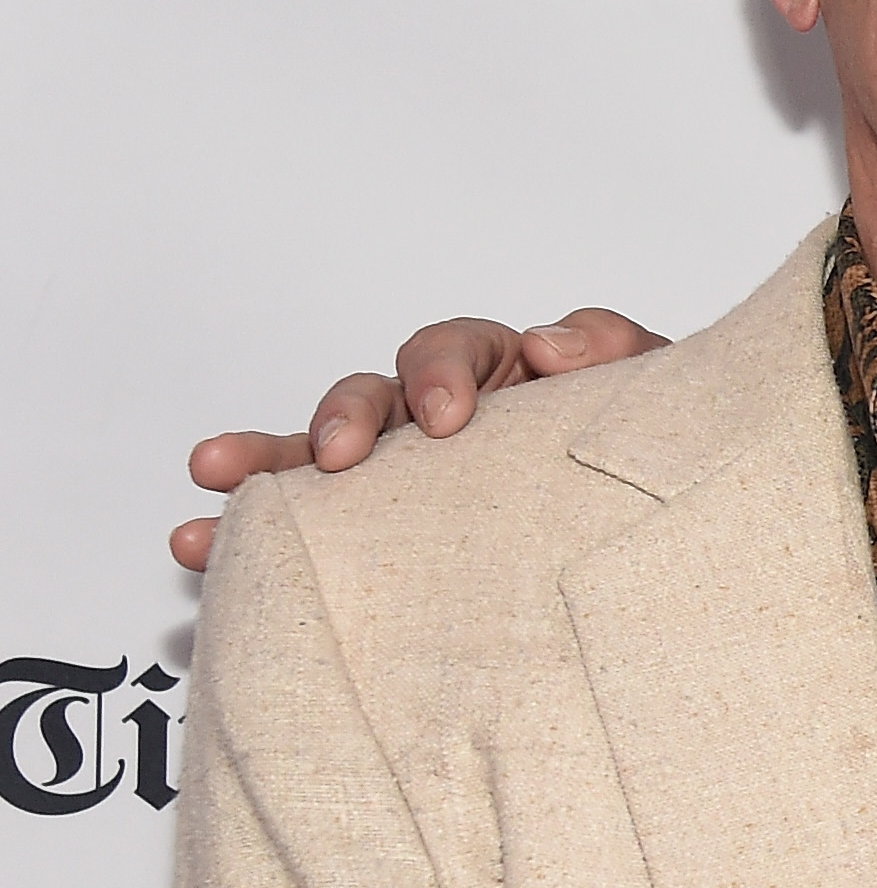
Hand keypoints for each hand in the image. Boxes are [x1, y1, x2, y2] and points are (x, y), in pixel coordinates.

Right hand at [170, 308, 665, 570]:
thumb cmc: (648, 444)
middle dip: (342, 418)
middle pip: (370, 396)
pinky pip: (308, 523)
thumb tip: (546, 344)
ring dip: (261, 464)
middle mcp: (436, 415)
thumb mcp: (653, 388)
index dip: (443, 373)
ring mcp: (402, 470)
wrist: (665, 515)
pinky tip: (200, 542)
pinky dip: (250, 527)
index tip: (449, 418)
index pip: (455, 350)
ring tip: (212, 480)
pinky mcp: (382, 527)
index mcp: (499, 372)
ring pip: (315, 456)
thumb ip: (613, 351)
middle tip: (335, 455)